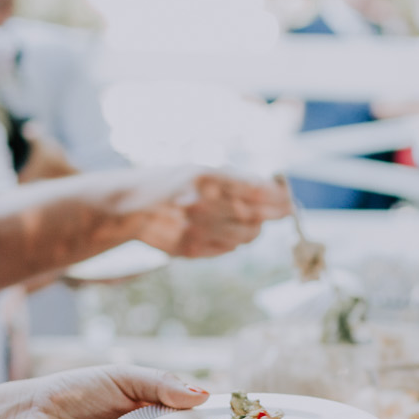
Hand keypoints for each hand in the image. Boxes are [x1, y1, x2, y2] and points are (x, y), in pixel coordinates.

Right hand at [124, 170, 289, 258]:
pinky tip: (226, 229)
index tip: (289, 198)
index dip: (279, 197)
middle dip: (275, 213)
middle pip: (256, 216)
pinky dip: (234, 241)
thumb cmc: (171, 182)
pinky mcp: (191, 249)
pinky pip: (228, 249)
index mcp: (206, 178)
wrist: (129, 206)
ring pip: (247, 236)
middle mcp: (202, 205)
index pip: (257, 191)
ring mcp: (196, 230)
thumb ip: (235, 180)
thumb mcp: (201, 169)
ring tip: (251, 219)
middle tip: (285, 210)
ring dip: (255, 228)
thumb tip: (274, 191)